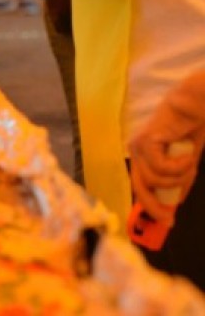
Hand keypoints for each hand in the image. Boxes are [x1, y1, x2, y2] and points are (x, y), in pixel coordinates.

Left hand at [129, 72, 204, 223]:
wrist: (194, 108)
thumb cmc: (190, 131)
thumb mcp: (185, 163)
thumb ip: (178, 180)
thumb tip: (173, 203)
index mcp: (143, 156)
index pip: (140, 185)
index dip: (149, 206)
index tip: (165, 222)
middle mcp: (136, 151)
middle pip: (139, 187)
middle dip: (154, 206)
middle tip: (170, 218)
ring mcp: (139, 146)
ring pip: (155, 179)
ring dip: (178, 179)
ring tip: (189, 165)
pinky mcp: (146, 141)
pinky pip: (160, 167)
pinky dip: (178, 167)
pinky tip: (187, 155)